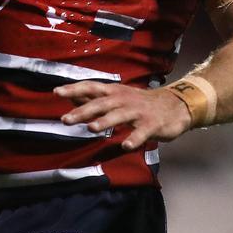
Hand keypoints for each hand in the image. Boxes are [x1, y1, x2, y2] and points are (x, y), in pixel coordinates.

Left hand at [54, 80, 192, 149]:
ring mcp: (138, 112)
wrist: (175, 105)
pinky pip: (142, 132)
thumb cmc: (140, 102)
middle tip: (65, 119)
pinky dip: (134, 138)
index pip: (91, 87)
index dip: (74, 89)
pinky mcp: (152, 124)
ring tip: (91, 129)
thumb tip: (71, 97)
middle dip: (83, 111)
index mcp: (114, 92)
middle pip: (101, 103)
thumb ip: (95, 98)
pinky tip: (125, 145)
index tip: (56, 92)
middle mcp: (124, 99)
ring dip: (105, 122)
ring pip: (119, 115)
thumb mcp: (117, 97)